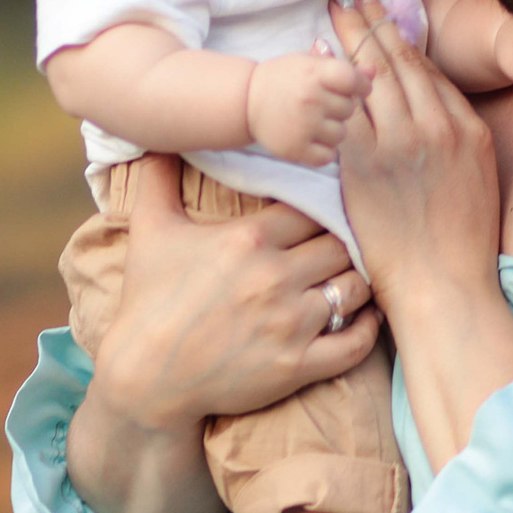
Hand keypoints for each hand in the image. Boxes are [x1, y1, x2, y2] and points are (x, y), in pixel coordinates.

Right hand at [89, 155, 380, 433]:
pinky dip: (368, 329)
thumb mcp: (149, 228)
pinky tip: (366, 317)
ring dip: (357, 282)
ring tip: (351, 279)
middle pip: (342, 245)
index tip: (324, 214)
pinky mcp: (297, 366)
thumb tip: (156, 137)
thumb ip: (158, 176)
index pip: (314, 209)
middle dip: (344, 244)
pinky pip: (355, 343)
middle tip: (344, 247)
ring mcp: (290, 324)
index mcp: (250, 239)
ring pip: (354, 288)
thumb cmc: (147, 298)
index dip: (324, 209)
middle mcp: (276, 277)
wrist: (144, 376)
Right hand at [246, 51, 370, 166]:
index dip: (360, 85)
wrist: (245, 101)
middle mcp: (311, 99)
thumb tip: (373, 73)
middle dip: (338, 107)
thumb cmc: (282, 79)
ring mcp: (304, 126)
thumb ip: (342, 68)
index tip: (353, 88)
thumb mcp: (308, 64)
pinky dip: (323, 150)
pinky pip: (328, 156)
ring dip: (331, 129)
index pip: (355, 81)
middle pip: (349, 109)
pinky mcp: (296, 149)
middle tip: (318, 104)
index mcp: (315, 73)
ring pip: (341, 134)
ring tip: (311, 121)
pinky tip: (309, 138)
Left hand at [328, 0, 512, 470]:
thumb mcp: (477, 180)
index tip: (384, 11)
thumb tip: (434, 113)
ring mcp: (401, 144)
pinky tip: (315, 56)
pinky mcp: (367, 166)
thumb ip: (458, 139)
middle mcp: (437, 127)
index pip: (428, 69)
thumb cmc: (460, 244)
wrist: (445, 288)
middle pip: (398, 60)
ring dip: (349, 36)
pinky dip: (330, 79)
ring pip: (371, 75)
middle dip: (373, 21)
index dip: (402, 35)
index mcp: (467, 128)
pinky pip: (343, 109)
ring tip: (333, 8)